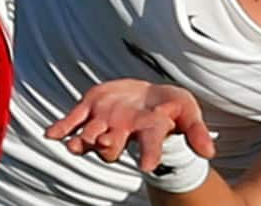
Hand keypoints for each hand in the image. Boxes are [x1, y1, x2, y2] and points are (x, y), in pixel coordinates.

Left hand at [45, 79, 215, 171]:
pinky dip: (62, 128)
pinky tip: (51, 133)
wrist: (148, 95)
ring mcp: (105, 121)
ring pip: (91, 136)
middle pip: (112, 147)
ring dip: (84, 142)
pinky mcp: (91, 107)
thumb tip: (209, 152)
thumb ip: (195, 131)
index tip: (148, 165)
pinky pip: (73, 120)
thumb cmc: (171, 107)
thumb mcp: (189, 112)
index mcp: (149, 131)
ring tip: (75, 145)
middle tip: (108, 144)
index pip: (150, 147)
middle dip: (108, 147)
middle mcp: (124, 130)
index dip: (150, 155)